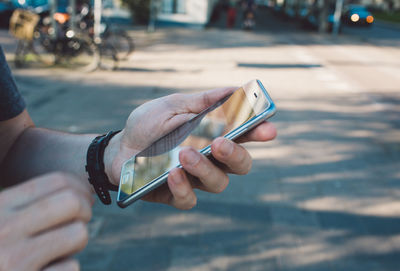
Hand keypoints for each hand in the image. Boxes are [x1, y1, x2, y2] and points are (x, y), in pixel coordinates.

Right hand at [0, 172, 92, 270]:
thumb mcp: (1, 220)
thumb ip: (29, 205)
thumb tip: (80, 190)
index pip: (57, 181)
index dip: (80, 188)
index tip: (83, 198)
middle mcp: (3, 230)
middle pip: (72, 202)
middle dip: (85, 211)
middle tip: (79, 221)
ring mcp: (14, 261)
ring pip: (78, 233)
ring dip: (77, 240)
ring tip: (62, 247)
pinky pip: (70, 267)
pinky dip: (65, 268)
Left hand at [105, 88, 276, 209]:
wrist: (118, 148)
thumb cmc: (148, 125)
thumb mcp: (172, 106)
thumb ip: (201, 101)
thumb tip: (233, 89)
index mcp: (213, 135)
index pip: (244, 135)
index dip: (259, 132)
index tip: (267, 128)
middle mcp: (210, 159)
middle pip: (240, 165)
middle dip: (236, 155)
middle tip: (220, 143)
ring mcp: (195, 178)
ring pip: (218, 183)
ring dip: (204, 168)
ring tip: (185, 154)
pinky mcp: (176, 194)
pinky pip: (189, 199)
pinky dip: (183, 188)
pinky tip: (172, 174)